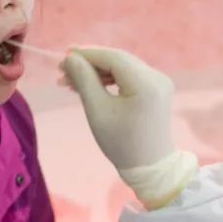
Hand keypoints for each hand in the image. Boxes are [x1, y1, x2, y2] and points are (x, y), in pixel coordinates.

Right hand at [62, 46, 176, 170]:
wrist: (150, 167)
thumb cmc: (121, 143)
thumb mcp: (97, 111)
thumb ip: (84, 80)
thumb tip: (71, 57)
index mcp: (146, 83)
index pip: (112, 57)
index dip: (86, 54)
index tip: (63, 57)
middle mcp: (157, 76)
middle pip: (118, 60)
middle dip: (89, 63)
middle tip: (62, 70)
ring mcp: (160, 82)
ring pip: (123, 67)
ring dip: (97, 71)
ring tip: (70, 81)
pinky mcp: (157, 89)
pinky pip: (130, 76)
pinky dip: (110, 79)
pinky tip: (91, 85)